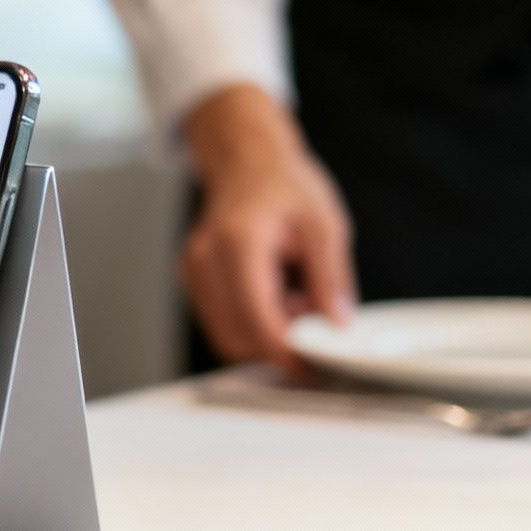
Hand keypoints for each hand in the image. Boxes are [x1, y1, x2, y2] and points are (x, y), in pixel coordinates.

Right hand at [182, 85, 353, 367]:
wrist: (247, 163)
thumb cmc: (284, 186)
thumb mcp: (324, 225)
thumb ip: (331, 278)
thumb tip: (337, 326)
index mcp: (239, 242)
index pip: (257, 318)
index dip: (287, 352)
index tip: (315, 366)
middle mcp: (206, 260)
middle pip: (237, 336)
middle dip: (278, 346)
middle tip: (315, 329)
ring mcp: (194, 272)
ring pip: (227, 336)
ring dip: (265, 336)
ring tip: (297, 301)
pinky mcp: (194, 282)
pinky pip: (222, 322)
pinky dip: (252, 324)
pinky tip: (278, 296)